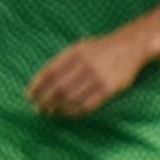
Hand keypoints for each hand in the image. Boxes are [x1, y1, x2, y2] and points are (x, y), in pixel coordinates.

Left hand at [26, 31, 151, 116]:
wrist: (131, 46)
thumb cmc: (100, 49)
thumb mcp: (79, 48)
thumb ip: (61, 62)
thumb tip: (40, 83)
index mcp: (75, 53)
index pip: (49, 73)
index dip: (37, 86)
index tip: (28, 96)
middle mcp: (85, 65)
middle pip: (58, 88)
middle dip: (45, 101)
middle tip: (38, 108)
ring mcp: (98, 77)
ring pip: (71, 98)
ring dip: (58, 108)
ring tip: (50, 112)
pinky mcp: (110, 89)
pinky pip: (87, 105)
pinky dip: (74, 111)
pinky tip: (67, 113)